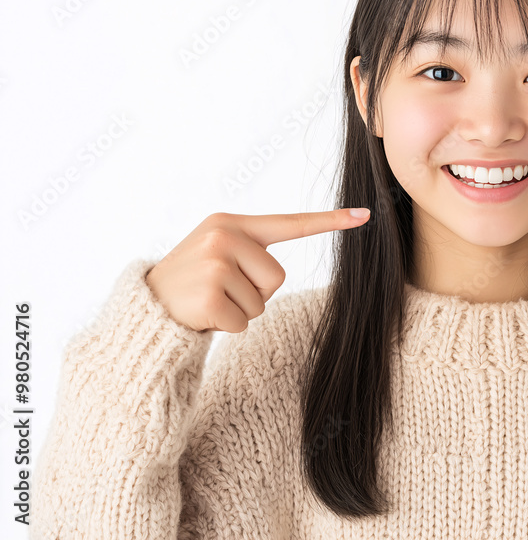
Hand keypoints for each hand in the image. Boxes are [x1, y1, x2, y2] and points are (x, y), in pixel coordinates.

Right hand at [145, 209, 370, 332]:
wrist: (147, 309)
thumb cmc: (191, 282)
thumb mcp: (217, 252)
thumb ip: (249, 248)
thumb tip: (279, 264)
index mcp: (231, 224)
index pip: (290, 223)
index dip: (330, 222)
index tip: (365, 215)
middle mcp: (223, 237)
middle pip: (277, 278)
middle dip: (255, 293)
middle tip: (221, 291)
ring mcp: (215, 264)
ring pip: (261, 302)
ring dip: (240, 311)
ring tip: (209, 300)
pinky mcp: (210, 295)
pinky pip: (243, 322)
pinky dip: (227, 327)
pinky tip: (203, 315)